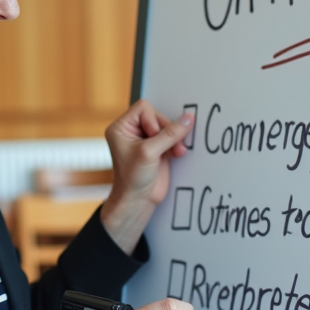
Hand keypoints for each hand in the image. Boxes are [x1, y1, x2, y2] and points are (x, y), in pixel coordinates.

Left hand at [100, 101, 193, 252]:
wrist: (138, 200)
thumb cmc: (132, 178)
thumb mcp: (150, 153)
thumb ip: (169, 134)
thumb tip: (187, 119)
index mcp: (121, 127)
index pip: (144, 108)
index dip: (153, 120)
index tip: (153, 137)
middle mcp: (132, 131)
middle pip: (158, 116)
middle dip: (166, 131)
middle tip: (169, 146)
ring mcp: (145, 140)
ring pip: (167, 127)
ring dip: (174, 138)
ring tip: (177, 151)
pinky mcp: (157, 149)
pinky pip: (172, 137)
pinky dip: (177, 144)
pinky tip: (178, 153)